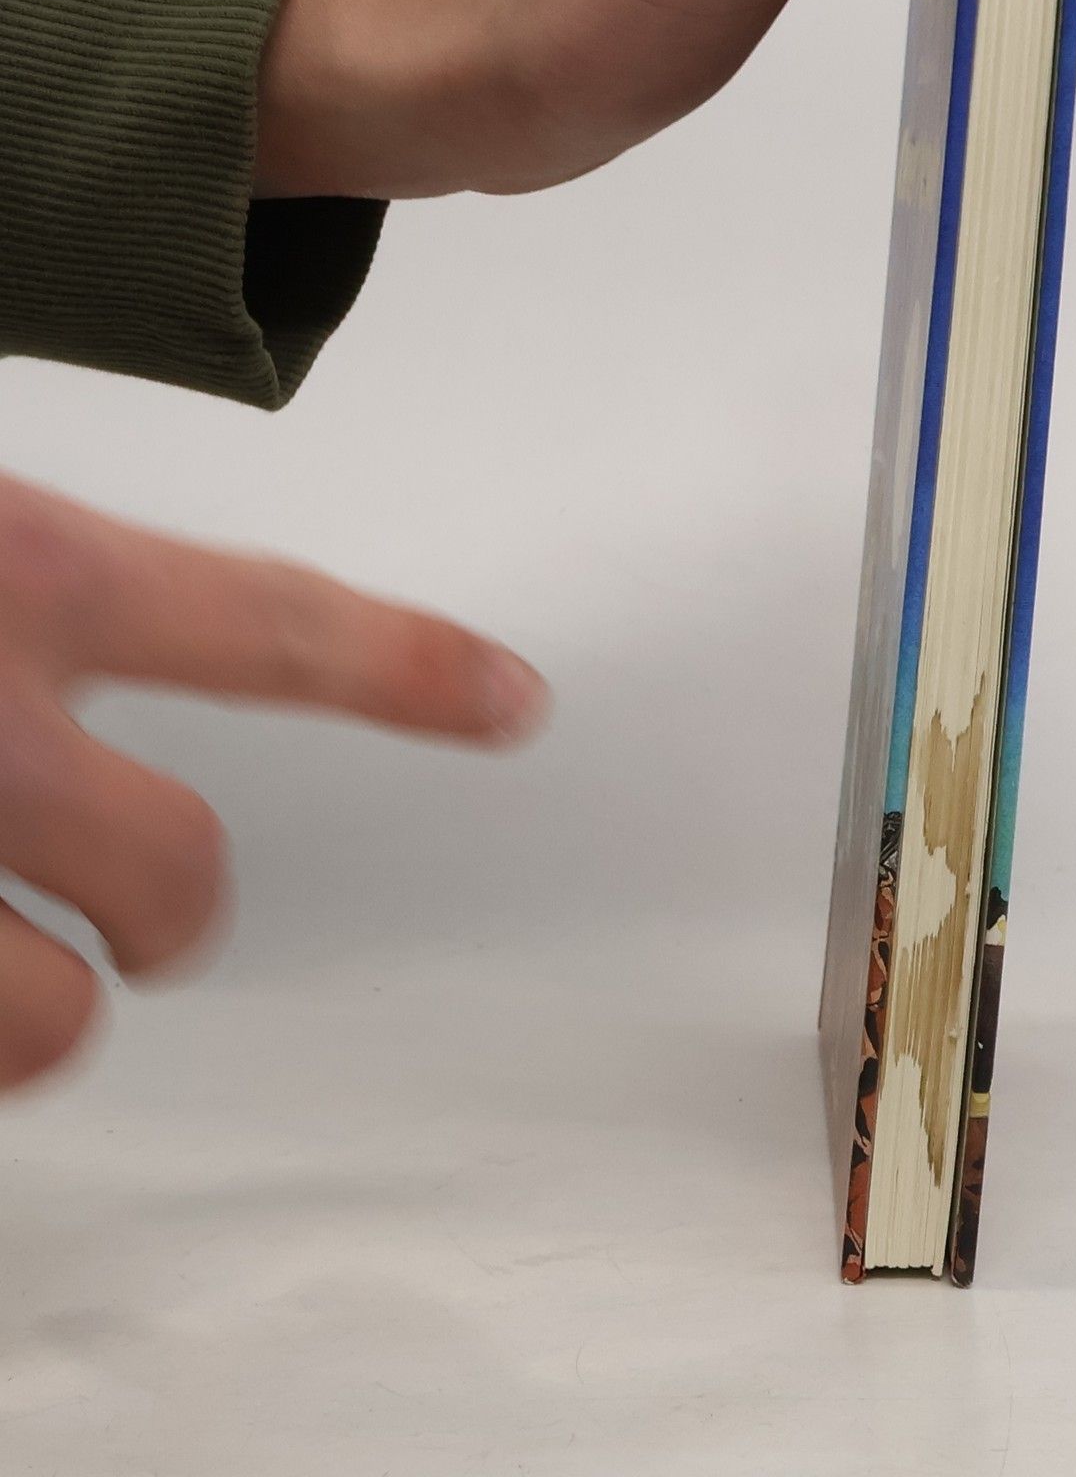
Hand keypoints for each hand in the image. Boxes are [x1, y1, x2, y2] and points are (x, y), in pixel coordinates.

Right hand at [0, 472, 547, 1093]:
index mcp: (18, 569)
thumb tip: (62, 600)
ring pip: (36, 1023)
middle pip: (174, 872)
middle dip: (168, 910)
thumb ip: (24, 575)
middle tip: (143, 917)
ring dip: (13, 1004)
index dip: (409, 666)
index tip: (508, 695)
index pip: (273, 624)